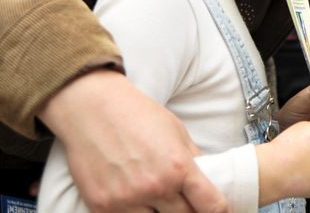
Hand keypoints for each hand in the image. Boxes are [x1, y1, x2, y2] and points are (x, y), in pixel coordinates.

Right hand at [38, 69, 228, 212]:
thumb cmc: (135, 114)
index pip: (212, 207)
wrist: (90, 107)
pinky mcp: (102, 207)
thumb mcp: (176, 131)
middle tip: (183, 199)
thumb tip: (208, 184)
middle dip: (188, 211)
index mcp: (179, 168)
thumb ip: (193, 161)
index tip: (217, 211)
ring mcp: (127, 200)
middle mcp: (155, 187)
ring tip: (155, 195)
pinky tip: (133, 197)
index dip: (219, 211)